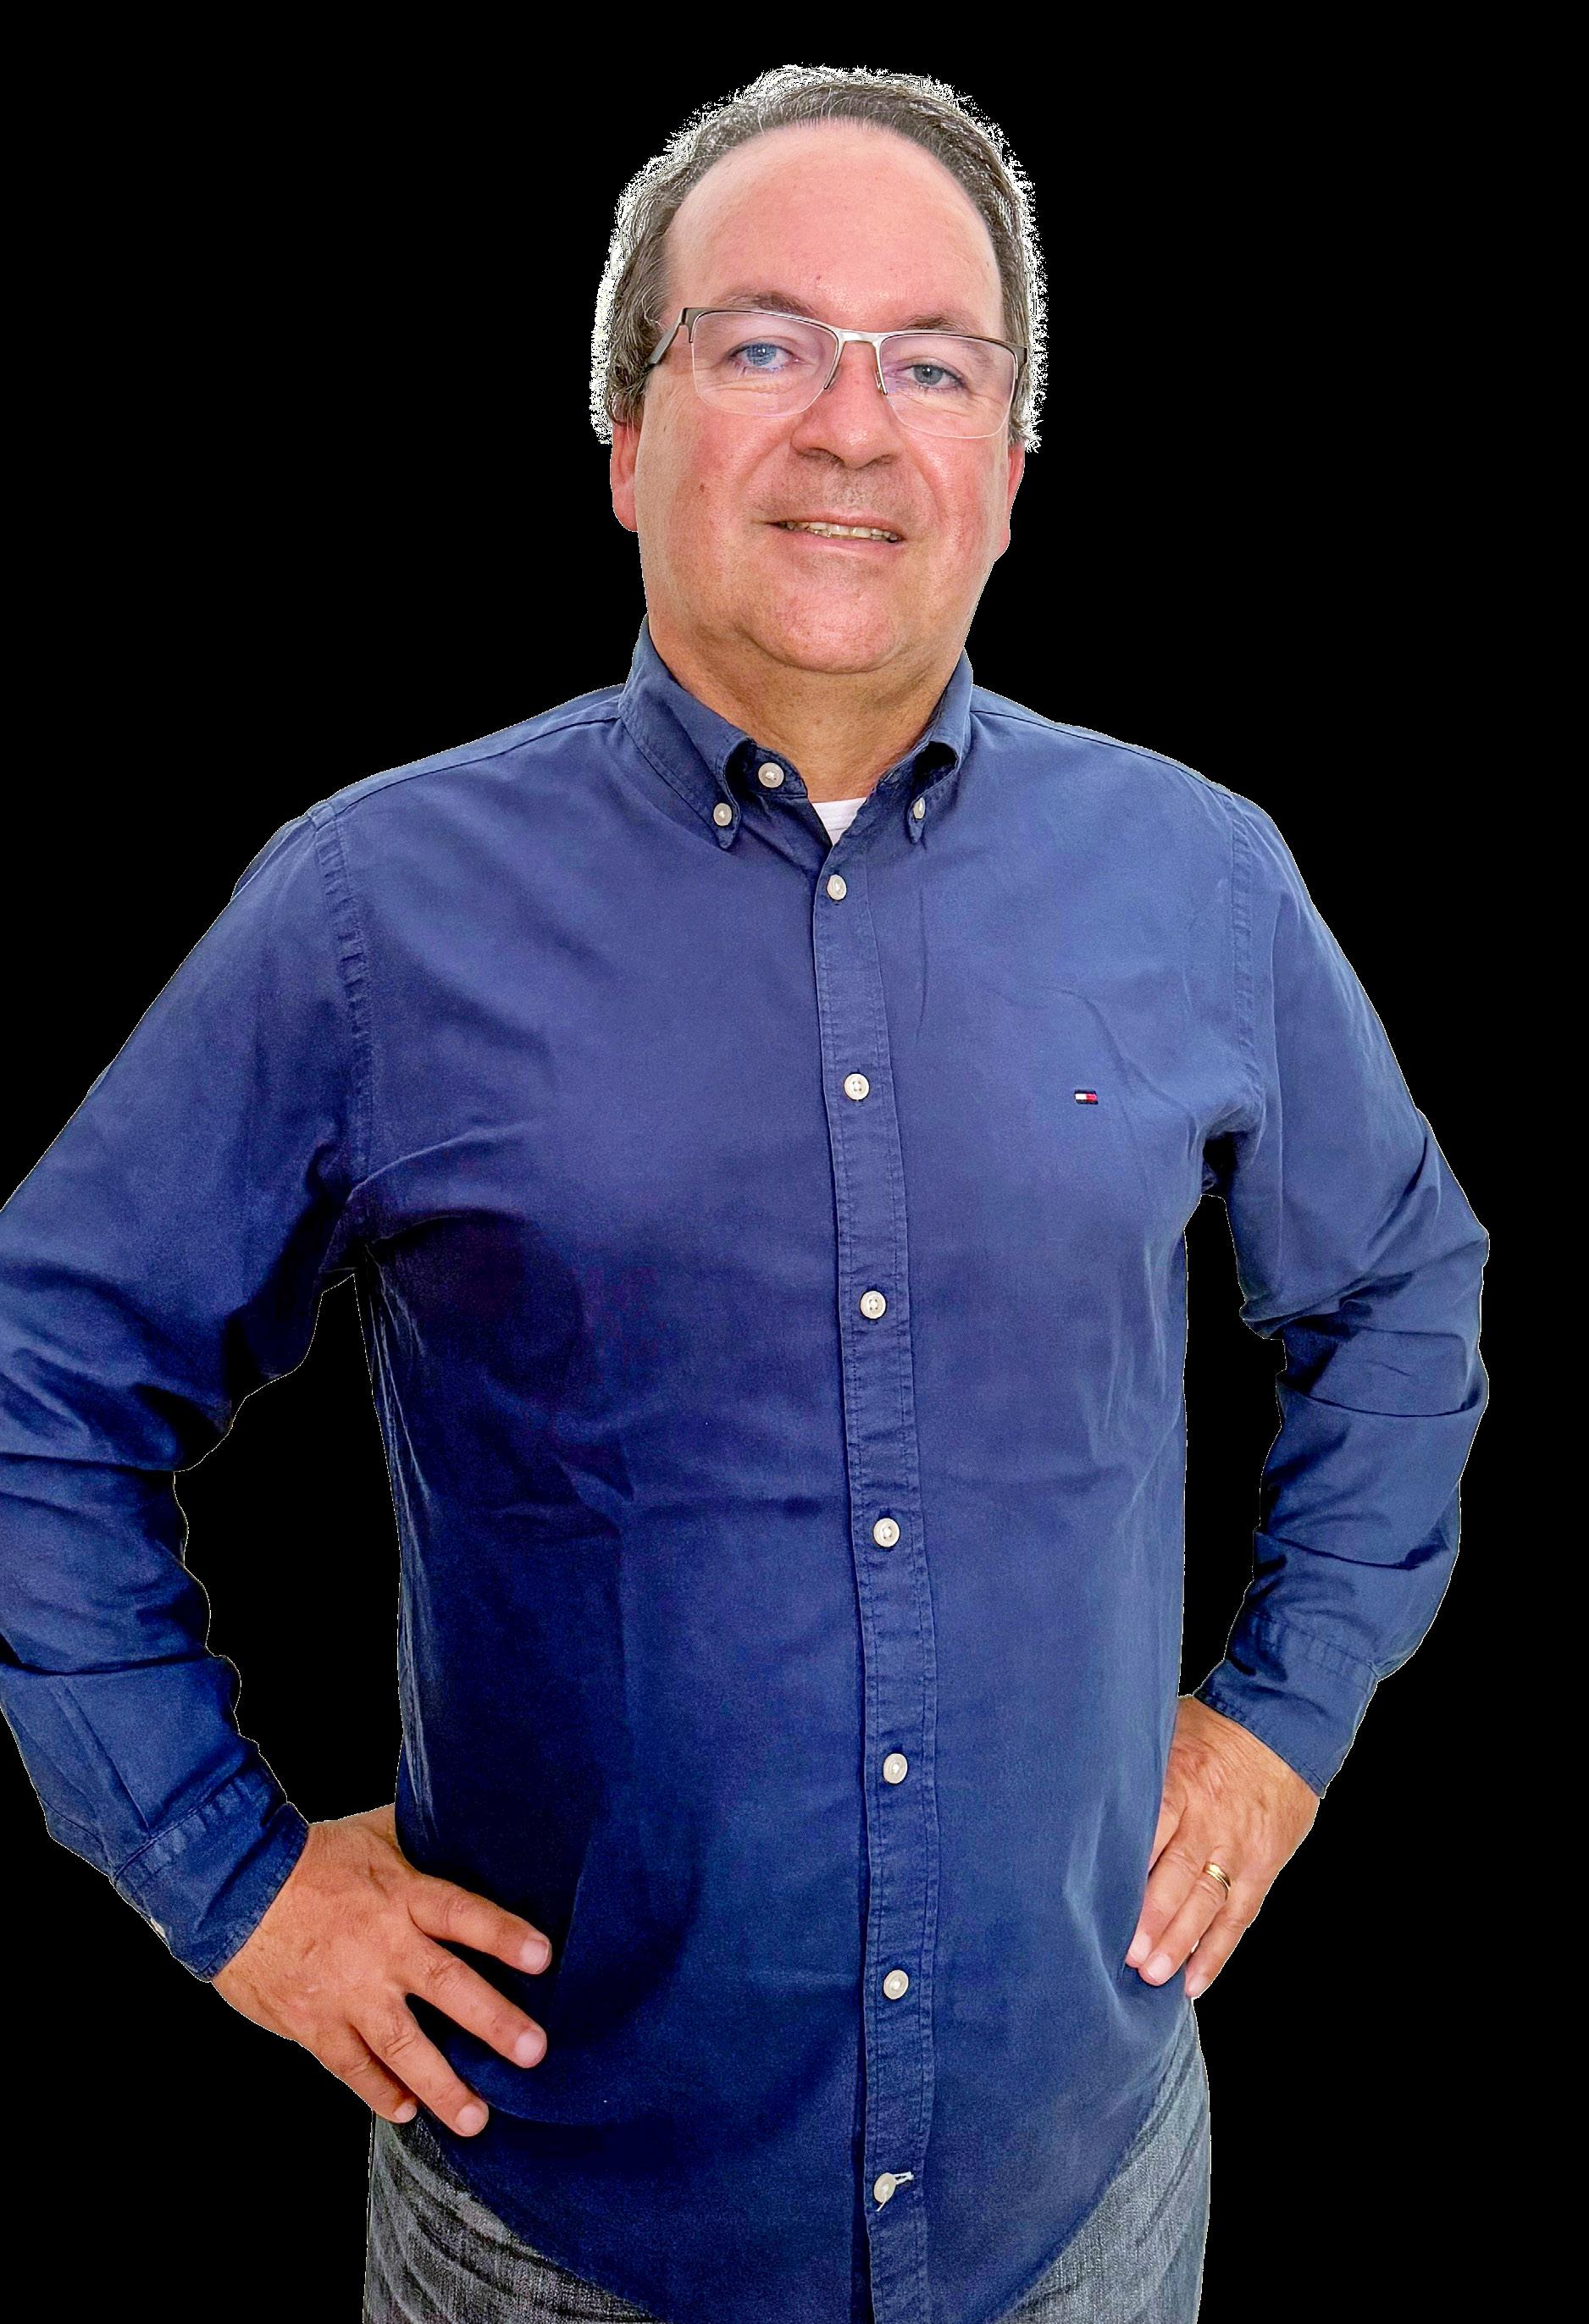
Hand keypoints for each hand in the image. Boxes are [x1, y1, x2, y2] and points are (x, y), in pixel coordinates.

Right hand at [211, 1801, 553, 2136]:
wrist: (232, 1887)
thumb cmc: (312, 1857)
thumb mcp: (374, 1835)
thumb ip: (422, 1841)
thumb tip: (468, 1827)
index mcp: (401, 1896)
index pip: (463, 1914)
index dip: (503, 1935)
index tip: (543, 1958)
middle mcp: (382, 1948)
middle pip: (446, 1987)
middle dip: (493, 2022)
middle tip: (532, 2053)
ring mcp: (348, 1992)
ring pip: (403, 2046)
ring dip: (443, 2085)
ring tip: (476, 2119)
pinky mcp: (314, 2024)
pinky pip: (353, 2067)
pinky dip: (380, 2091)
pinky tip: (405, 2111)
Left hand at [1125, 1696, 1318, 2001]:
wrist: (1284, 1729)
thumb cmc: (1210, 1731)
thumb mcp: (1167, 1733)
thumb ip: (1133, 1768)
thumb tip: (1075, 1791)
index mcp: (1181, 1781)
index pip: (1151, 1829)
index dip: (1128, 1868)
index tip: (1098, 1900)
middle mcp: (1210, 1819)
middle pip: (1178, 1874)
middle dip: (1153, 1918)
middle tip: (1127, 1954)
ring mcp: (1239, 1847)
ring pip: (1207, 1902)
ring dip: (1180, 1943)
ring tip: (1153, 1976)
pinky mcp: (1263, 1867)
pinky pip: (1239, 1916)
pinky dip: (1216, 1952)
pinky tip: (1193, 1982)